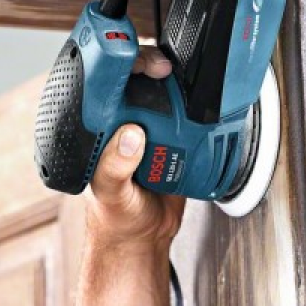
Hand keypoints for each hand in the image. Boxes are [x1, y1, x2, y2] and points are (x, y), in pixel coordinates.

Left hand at [84, 46, 185, 253]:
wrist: (144, 239)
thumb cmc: (114, 217)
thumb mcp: (110, 194)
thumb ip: (114, 168)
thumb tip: (129, 137)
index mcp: (101, 129)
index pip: (110, 83)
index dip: (126, 65)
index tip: (147, 67)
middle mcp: (124, 123)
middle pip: (142, 80)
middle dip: (157, 68)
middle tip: (167, 73)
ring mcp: (152, 130)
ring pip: (169, 96)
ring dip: (182, 89)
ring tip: (187, 94)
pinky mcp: (176, 141)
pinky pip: (190, 121)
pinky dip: (200, 113)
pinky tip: (203, 112)